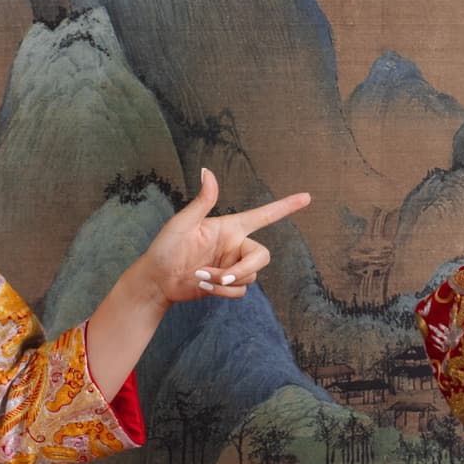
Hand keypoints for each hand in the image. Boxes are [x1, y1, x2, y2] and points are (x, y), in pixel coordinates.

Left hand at [138, 167, 311, 304]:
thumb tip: (207, 171)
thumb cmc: (166, 248)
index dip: (285, 207)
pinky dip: (221, 292)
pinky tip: (202, 287)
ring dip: (224, 281)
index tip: (307, 197)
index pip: (263, 215)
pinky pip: (239, 292)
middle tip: (221, 277)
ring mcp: (232, 266)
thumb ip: (202, 201)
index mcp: (229, 227)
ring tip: (199, 277)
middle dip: (243, 270)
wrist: (157, 280)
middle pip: (262, 256)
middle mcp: (235, 246)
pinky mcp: (228, 285)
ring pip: (250, 277)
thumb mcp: (182, 223)